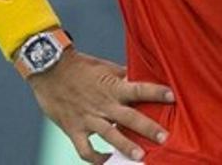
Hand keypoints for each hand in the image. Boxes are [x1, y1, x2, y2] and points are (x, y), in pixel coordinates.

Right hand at [28, 48, 173, 163]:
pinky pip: (85, 149)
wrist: (48, 69)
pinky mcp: (73, 129)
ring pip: (110, 135)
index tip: (173, 97)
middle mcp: (103, 104)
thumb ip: (123, 75)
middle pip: (129, 117)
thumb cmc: (80, 66)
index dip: (156, 92)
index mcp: (112, 86)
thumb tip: (142, 76)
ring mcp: (88, 118)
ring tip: (140, 157)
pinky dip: (95, 158)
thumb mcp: (105, 67)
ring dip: (126, 146)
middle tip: (165, 138)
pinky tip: (107, 161)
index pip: (139, 89)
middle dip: (148, 128)